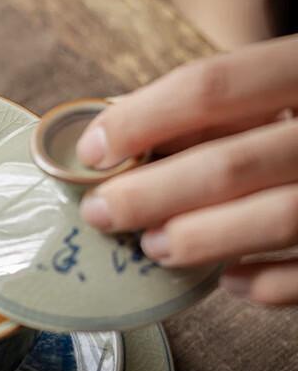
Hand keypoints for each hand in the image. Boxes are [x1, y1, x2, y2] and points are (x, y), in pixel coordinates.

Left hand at [76, 35, 297, 305]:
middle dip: (150, 195)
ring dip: (199, 239)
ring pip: (275, 219)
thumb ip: (217, 107)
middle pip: (232, 164)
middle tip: (101, 213)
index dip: (139, 121)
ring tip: (153, 247)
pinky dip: (262, 284)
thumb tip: (116, 137)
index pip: (213, 86)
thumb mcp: (281, 86)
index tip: (91, 152)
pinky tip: (226, 279)